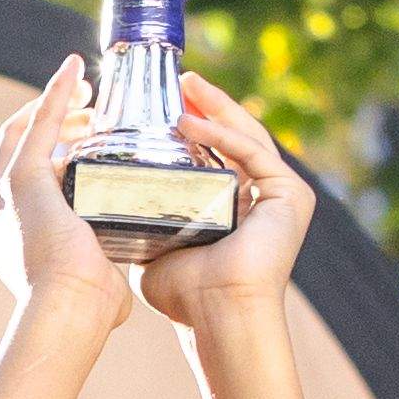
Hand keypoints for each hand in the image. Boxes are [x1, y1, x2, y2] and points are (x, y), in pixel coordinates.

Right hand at [0, 58, 136, 335]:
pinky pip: (38, 125)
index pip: (26, 186)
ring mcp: (4, 195)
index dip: (53, 157)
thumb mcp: (93, 289)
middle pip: (18, 154)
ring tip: (88, 91)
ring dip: (54, 108)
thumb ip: (102, 282)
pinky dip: (55, 94)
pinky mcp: (21, 178)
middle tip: (92, 112)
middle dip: (54, 127)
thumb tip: (123, 294)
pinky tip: (73, 70)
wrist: (66, 310)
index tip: (86, 141)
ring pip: (22, 135)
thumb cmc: (83, 313)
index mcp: (10, 240)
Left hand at [127, 71, 317, 332]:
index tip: (166, 104)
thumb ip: (144, 221)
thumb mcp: (156, 247)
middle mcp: (265, 196)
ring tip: (187, 84)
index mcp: (238, 206)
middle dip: (208, 105)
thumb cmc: (185, 295)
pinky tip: (192, 120)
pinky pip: (253, 152)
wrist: (216, 317)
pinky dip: (222, 135)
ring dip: (216, 107)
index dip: (196, 125)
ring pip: (247, 136)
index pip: (219, 153)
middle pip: (236, 137)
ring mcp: (283, 194)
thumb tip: (107, 201)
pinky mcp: (292, 195)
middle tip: (181, 80)